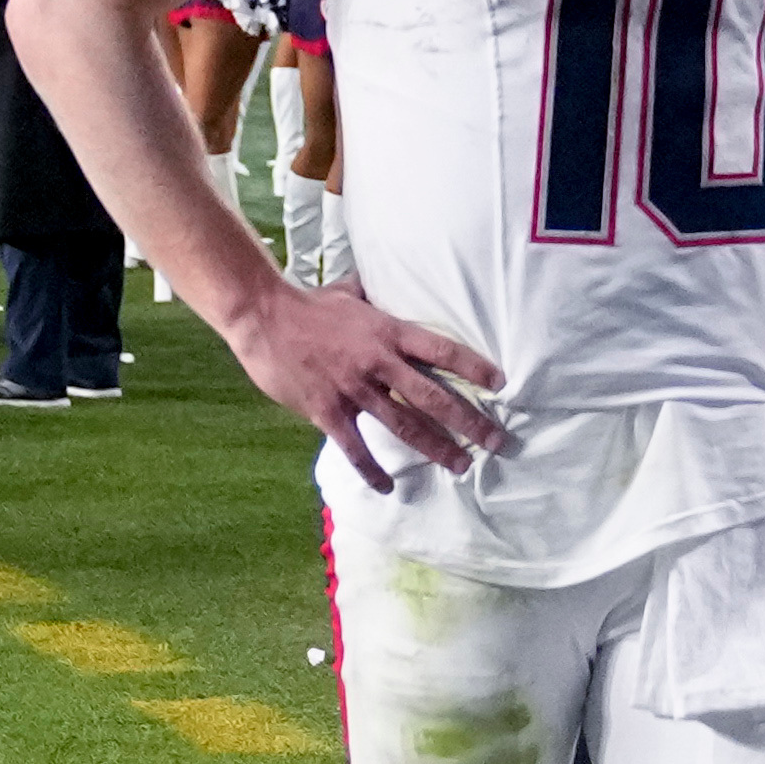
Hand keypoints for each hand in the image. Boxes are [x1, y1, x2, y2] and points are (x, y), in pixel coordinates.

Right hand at [212, 278, 507, 493]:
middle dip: (468, 421)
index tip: (501, 384)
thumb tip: (396, 275)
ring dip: (435, 448)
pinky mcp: (327, 410)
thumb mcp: (352, 292)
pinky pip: (355, 447)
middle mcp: (377, 362)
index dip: (473, 367)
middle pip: (432, 396)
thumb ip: (379, 294)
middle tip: (496, 442)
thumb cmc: (310, 303)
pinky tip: (388, 488)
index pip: (441, 350)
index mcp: (387, 331)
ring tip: (461, 465)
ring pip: (403, 425)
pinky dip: (372, 470)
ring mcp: (353, 388)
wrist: (264, 317)